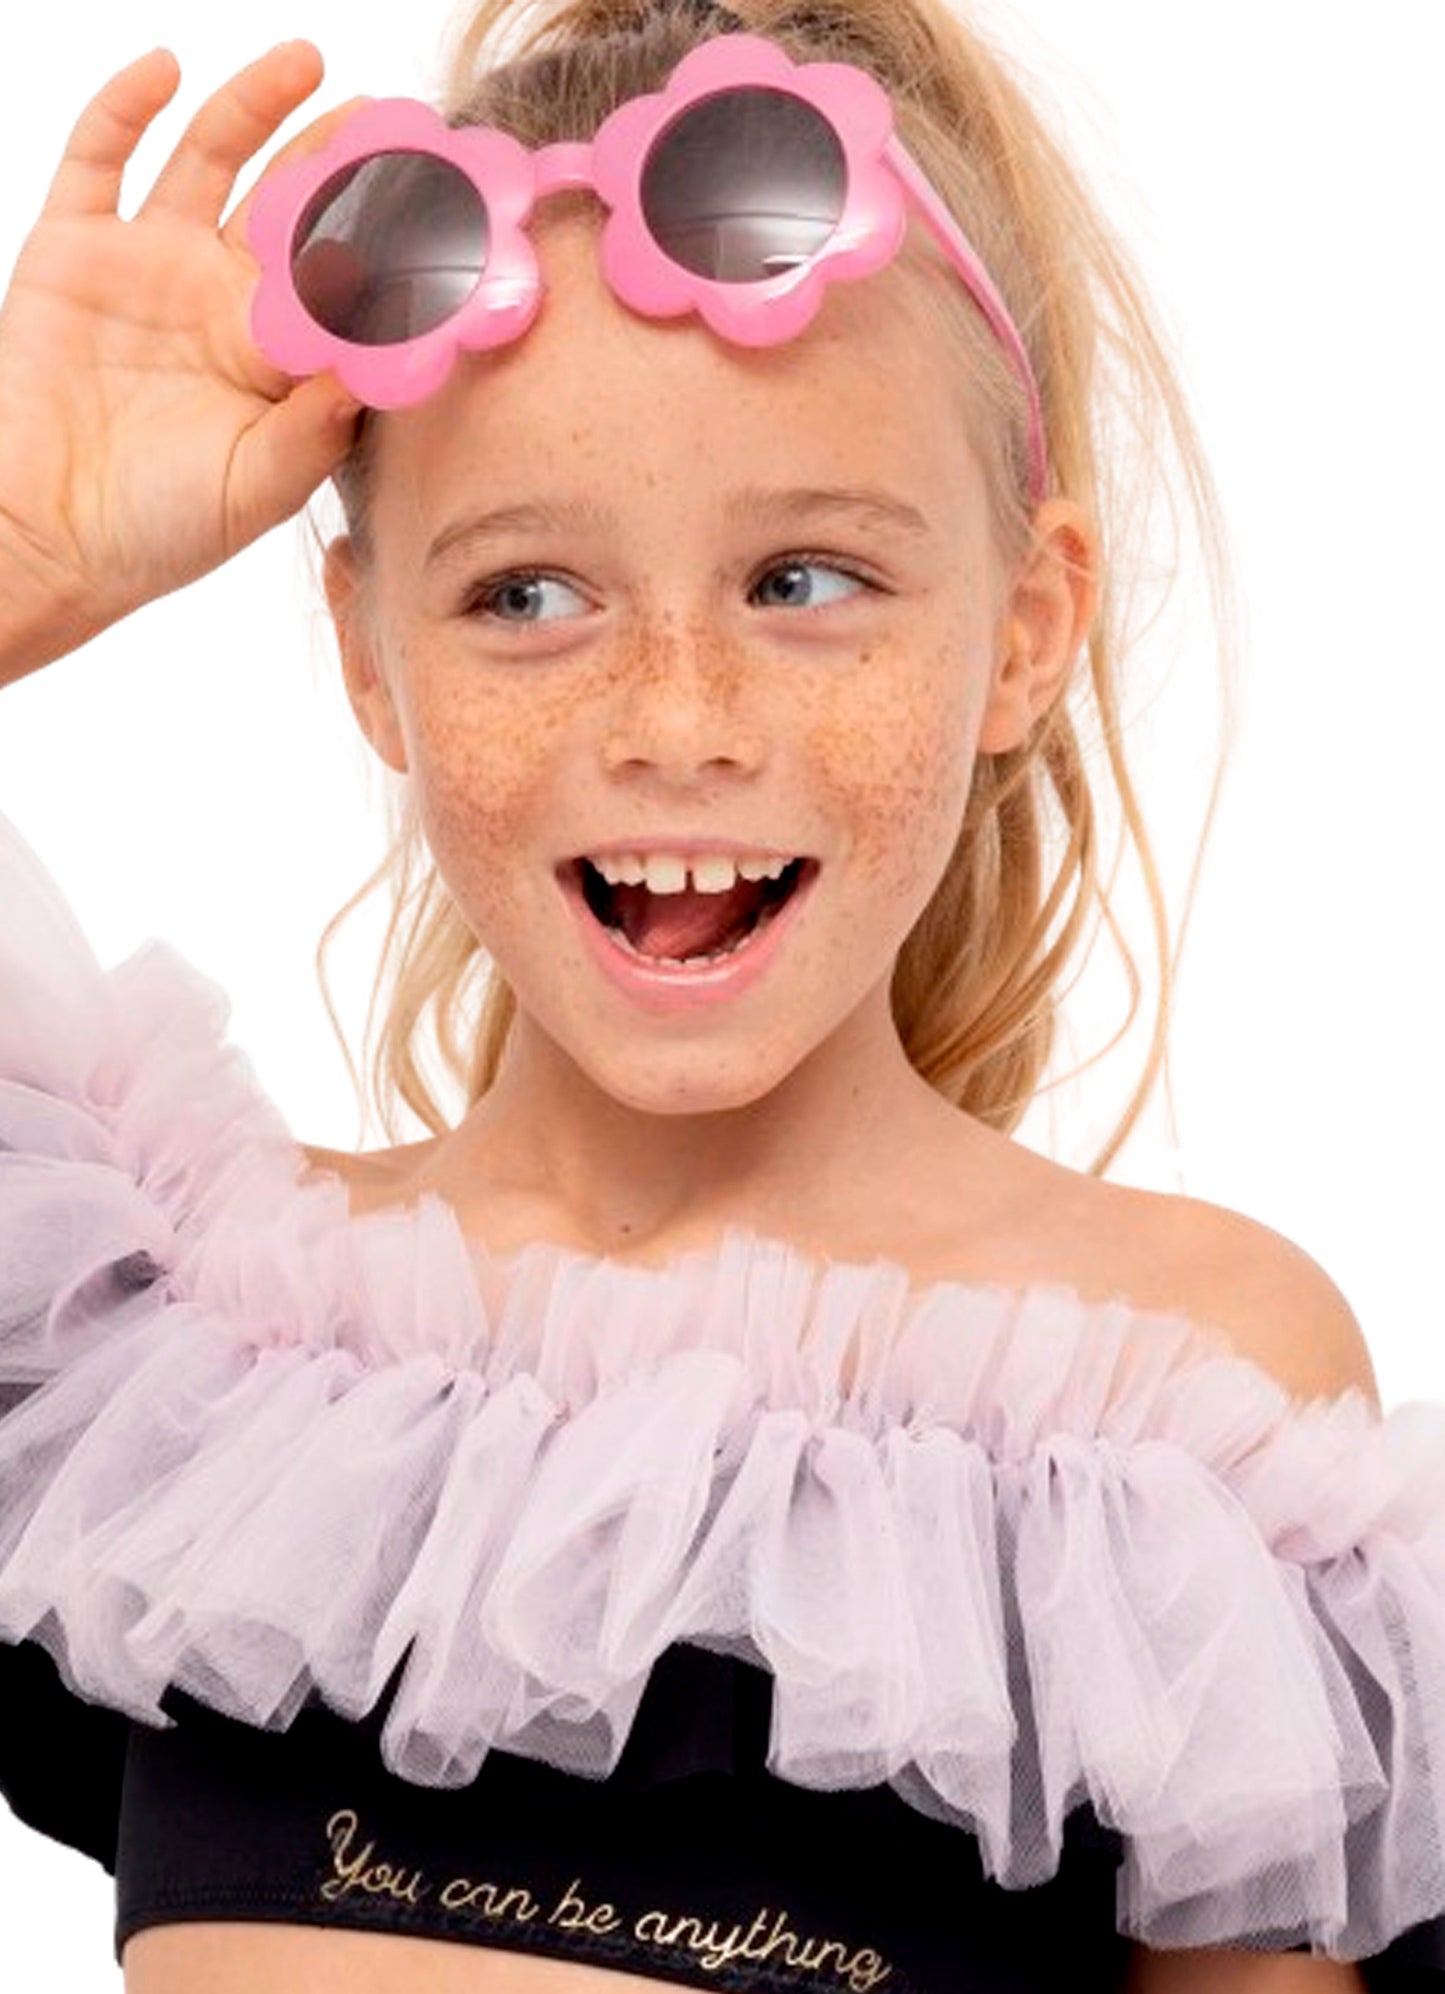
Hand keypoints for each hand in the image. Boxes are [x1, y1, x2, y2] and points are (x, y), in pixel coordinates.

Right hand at [0, 42, 365, 667]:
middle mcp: (220, 298)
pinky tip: (167, 68)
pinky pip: (98, 158)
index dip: (385, 235)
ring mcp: (149, 265)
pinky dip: (125, 107)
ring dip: (255, 106)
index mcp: (276, 354)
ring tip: (307, 63)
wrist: (48, 536)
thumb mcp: (257, 488)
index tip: (435, 194)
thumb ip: (318, 428)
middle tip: (392, 114)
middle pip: (289, 204)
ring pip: (210, 159)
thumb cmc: (161, 529)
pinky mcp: (74, 248)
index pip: (342, 276)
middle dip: (338, 158)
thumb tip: (382, 365)